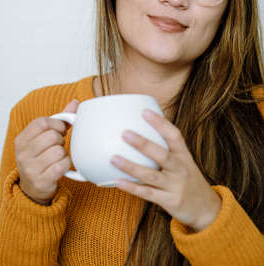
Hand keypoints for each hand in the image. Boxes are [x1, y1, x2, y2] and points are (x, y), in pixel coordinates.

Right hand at [15, 100, 78, 204]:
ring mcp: (30, 168)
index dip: (57, 125)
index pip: (42, 122)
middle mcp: (22, 153)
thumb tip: (75, 103)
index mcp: (21, 139)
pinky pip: (62, 166)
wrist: (33, 188)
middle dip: (60, 140)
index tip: (60, 131)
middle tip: (58, 146)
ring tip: (57, 158)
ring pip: (58, 151)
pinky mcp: (40, 181)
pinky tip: (61, 167)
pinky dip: (66, 165)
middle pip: (52, 136)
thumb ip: (59, 120)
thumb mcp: (43, 138)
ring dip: (63, 154)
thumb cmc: (40, 157)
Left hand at [111, 109, 221, 231]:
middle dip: (143, 144)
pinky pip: (148, 194)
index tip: (145, 112)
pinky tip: (118, 181)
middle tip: (124, 133)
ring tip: (114, 158)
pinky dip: (132, 188)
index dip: (160, 123)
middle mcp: (181, 169)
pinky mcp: (170, 202)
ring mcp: (176, 186)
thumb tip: (142, 127)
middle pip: (162, 155)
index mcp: (184, 155)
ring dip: (131, 167)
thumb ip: (167, 149)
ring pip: (151, 176)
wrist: (207, 209)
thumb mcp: (183, 161)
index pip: (174, 136)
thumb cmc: (188, 179)